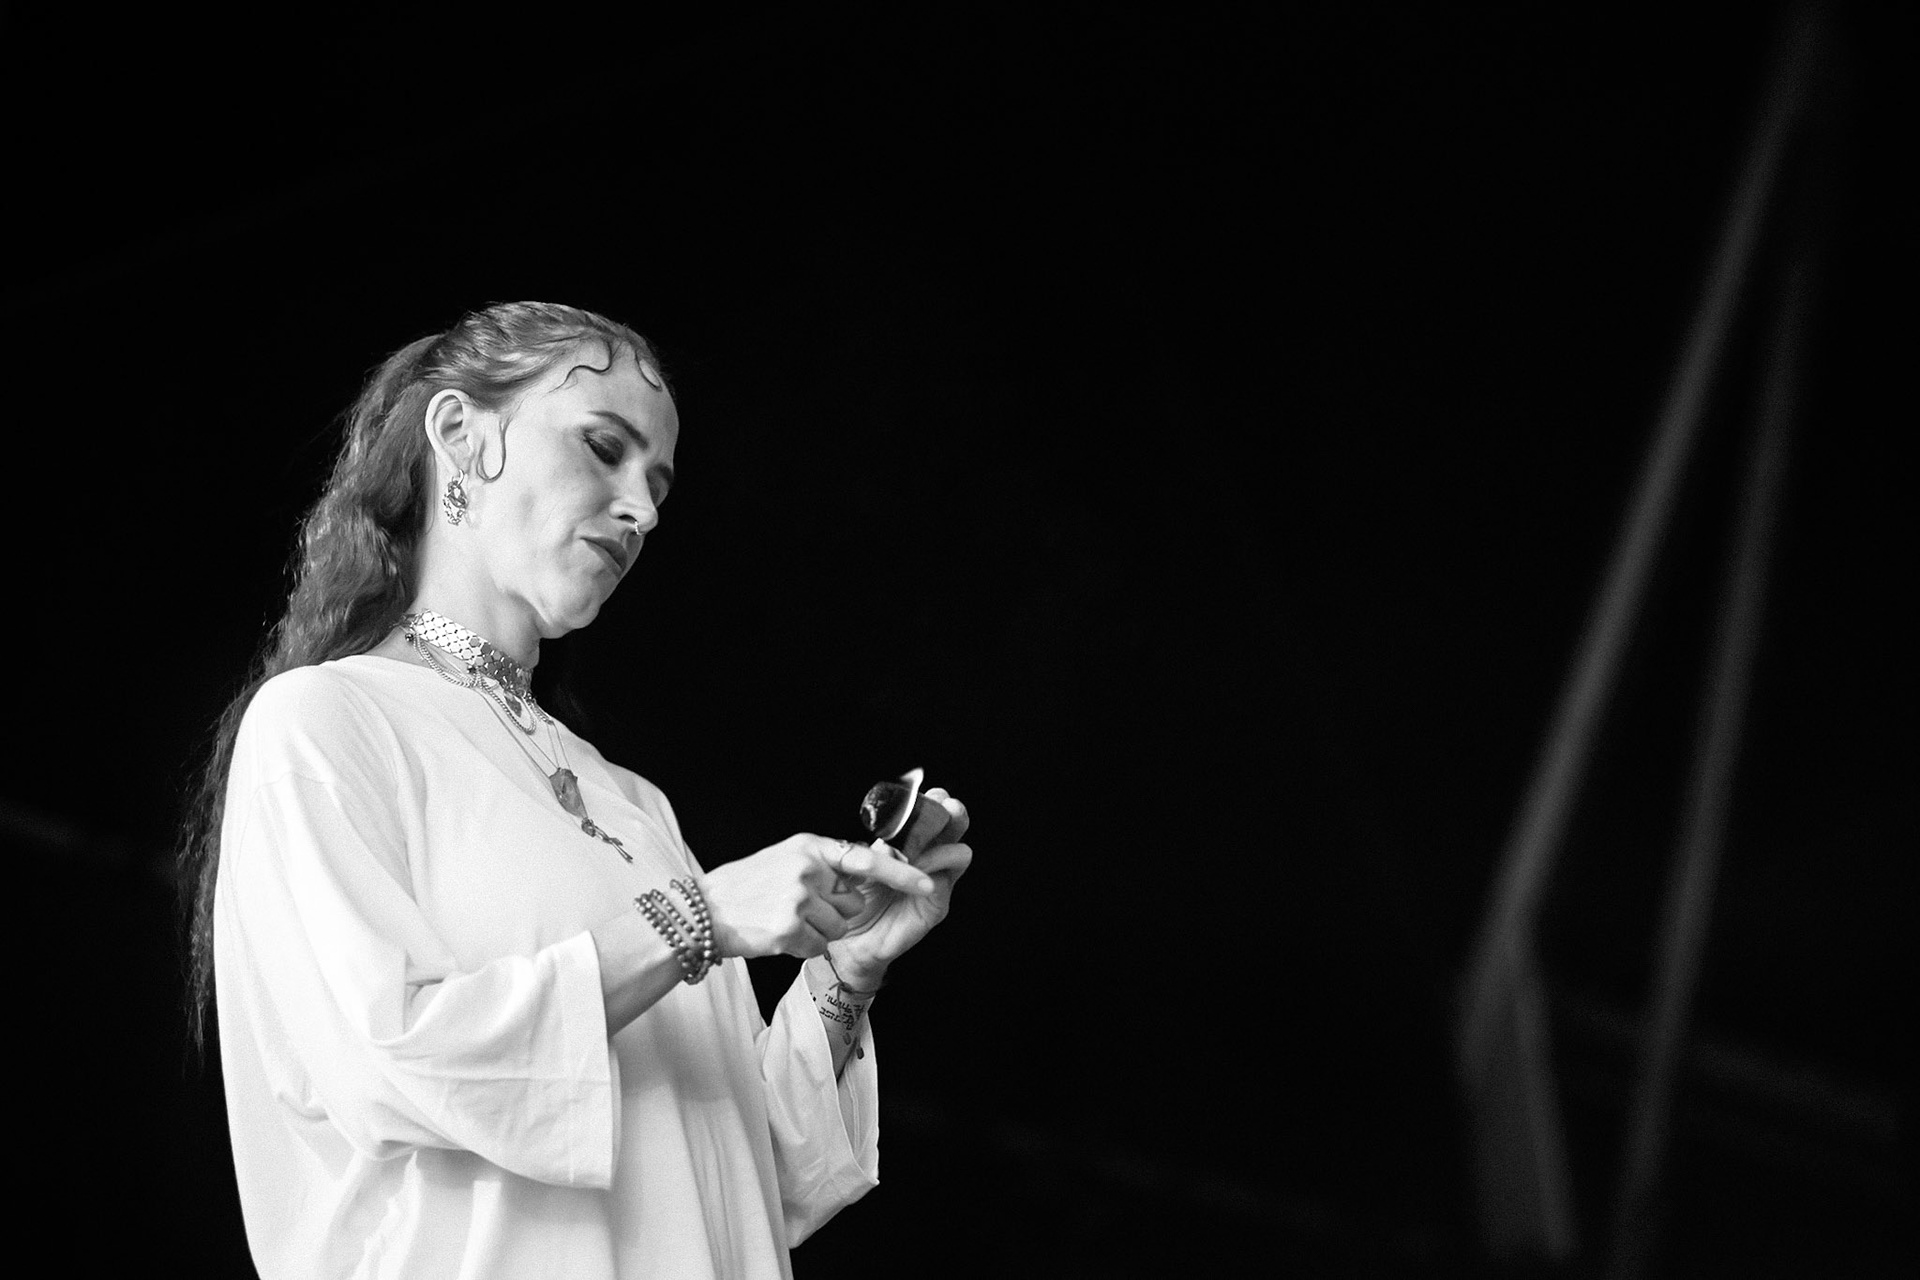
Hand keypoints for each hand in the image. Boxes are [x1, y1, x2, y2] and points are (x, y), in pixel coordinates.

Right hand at [701, 833, 937, 960]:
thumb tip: (856, 879)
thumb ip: (821, 865)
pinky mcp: (789, 929)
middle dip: (834, 913)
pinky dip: (801, 948)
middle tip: (797, 909)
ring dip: (817, 933)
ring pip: (837, 929)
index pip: (866, 859)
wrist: (701, 912)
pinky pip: (818, 947)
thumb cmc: (744, 888)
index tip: (929, 883)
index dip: (901, 873)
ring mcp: (799, 899)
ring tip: (784, 921)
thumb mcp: (784, 859)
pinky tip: (777, 936)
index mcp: (810, 847)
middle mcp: (808, 869)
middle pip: (852, 904)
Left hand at [832, 787, 972, 981]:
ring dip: (942, 843)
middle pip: (956, 829)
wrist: (849, 941)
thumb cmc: (854, 900)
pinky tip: (915, 866)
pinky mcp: (936, 906)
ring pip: (960, 852)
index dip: (935, 802)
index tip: (929, 793)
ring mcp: (937, 883)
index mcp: (913, 845)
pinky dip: (933, 867)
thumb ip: (883, 845)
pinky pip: (945, 880)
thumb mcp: (865, 863)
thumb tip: (892, 821)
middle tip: (945, 806)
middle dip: (953, 813)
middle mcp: (930, 861)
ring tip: (918, 846)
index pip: (934, 817)